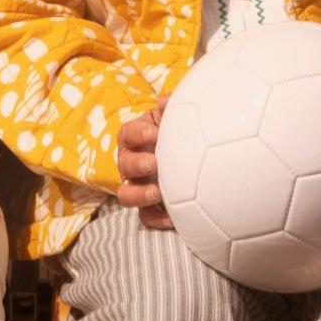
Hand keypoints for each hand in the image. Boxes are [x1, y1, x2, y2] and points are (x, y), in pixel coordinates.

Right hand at [118, 97, 171, 230]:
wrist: (196, 159)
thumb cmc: (179, 133)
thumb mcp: (175, 117)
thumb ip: (171, 107)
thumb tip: (167, 101)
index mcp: (136, 139)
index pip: (127, 134)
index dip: (138, 134)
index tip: (154, 133)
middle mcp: (132, 164)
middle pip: (124, 165)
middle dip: (137, 164)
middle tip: (154, 163)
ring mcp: (138, 187)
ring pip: (126, 195)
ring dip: (139, 194)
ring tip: (157, 193)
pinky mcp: (149, 208)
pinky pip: (146, 217)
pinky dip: (157, 219)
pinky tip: (173, 217)